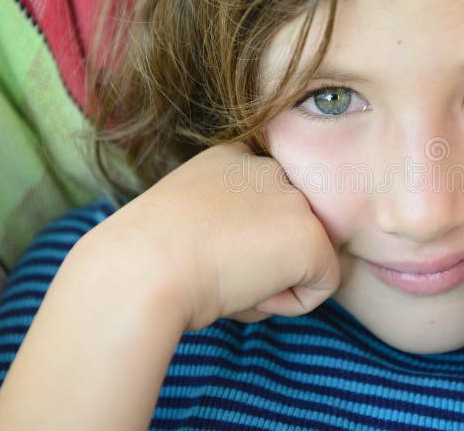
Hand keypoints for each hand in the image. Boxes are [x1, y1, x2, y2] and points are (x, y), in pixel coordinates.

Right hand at [84, 143, 339, 329]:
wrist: (141, 270)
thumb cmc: (146, 259)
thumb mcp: (186, 222)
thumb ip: (226, 224)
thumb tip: (255, 259)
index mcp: (232, 158)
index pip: (259, 208)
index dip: (238, 242)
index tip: (202, 253)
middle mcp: (269, 169)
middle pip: (282, 233)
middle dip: (258, 262)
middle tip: (213, 271)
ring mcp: (295, 201)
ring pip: (304, 258)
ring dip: (272, 283)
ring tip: (227, 281)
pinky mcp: (312, 237)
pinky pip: (322, 287)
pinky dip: (289, 304)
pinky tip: (248, 292)